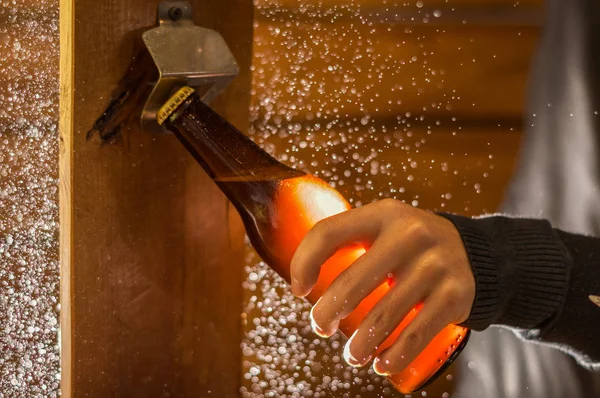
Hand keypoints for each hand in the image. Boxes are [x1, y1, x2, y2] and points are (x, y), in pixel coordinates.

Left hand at [290, 199, 474, 375]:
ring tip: (352, 355)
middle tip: (322, 328)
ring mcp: (435, 264)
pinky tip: (382, 365)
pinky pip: (417, 333)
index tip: (300, 290)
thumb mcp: (385, 227)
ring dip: (360, 345)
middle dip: (327, 313)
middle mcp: (410, 234)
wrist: (476, 254)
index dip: (304, 262)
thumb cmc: (411, 246)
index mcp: (383, 214)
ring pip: (383, 316)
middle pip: (352, 282)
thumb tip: (303, 278)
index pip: (328, 232)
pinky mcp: (456, 294)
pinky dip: (395, 356)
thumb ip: (350, 239)